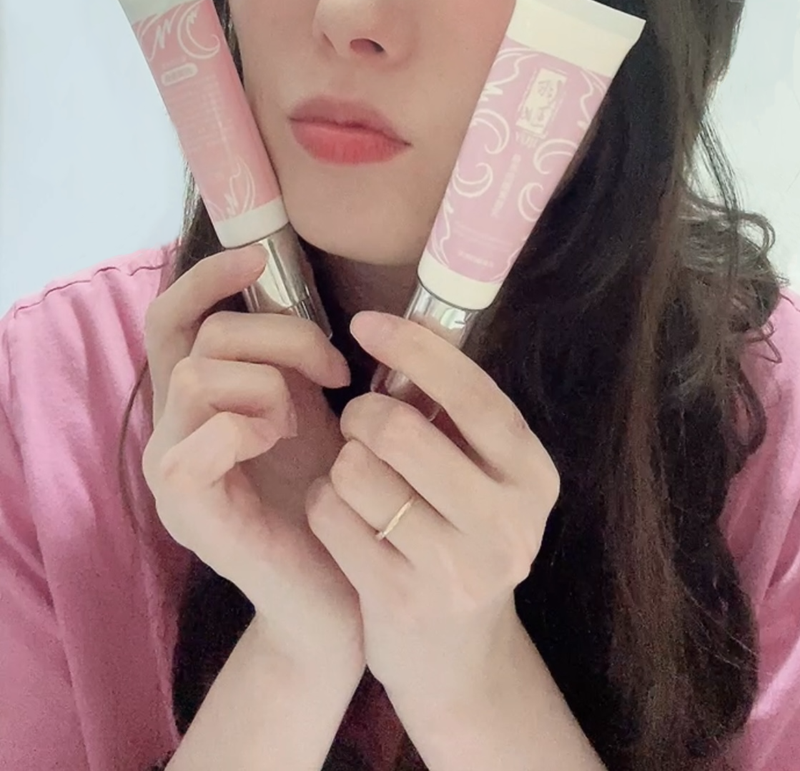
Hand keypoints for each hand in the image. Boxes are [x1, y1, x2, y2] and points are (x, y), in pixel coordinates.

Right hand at [142, 243, 363, 669]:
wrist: (342, 593)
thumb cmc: (334, 496)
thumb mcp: (312, 407)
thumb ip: (289, 357)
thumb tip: (293, 284)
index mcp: (196, 403)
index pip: (170, 318)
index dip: (206, 279)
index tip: (259, 259)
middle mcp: (169, 431)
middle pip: (202, 337)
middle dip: (280, 337)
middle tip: (332, 374)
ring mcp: (168, 472)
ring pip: (198, 375)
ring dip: (268, 384)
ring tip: (302, 424)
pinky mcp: (185, 510)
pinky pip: (198, 437)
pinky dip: (248, 426)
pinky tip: (281, 445)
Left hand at [304, 311, 559, 715]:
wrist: (460, 660)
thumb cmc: (460, 534)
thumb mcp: (482, 474)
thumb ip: (453, 409)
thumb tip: (405, 324)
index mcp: (531, 475)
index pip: (472, 394)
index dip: (414, 347)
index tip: (365, 321)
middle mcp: (505, 523)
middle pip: (400, 430)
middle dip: (363, 414)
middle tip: (358, 424)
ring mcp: (455, 569)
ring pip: (358, 471)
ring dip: (342, 461)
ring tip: (355, 476)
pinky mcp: (401, 602)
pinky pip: (332, 516)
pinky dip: (325, 502)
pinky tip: (342, 514)